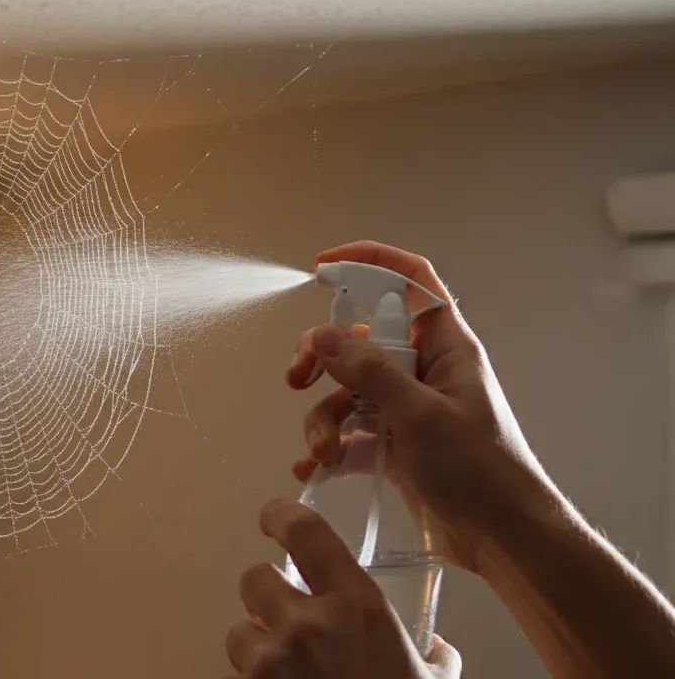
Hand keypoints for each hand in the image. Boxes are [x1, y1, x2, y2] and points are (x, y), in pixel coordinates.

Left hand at [225, 499, 461, 677]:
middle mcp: (308, 624)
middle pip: (254, 578)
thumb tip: (432, 648)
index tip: (274, 517)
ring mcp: (274, 663)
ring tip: (284, 665)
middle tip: (287, 613)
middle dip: (267, 593)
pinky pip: (242, 676)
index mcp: (358, 606)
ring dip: (257, 643)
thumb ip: (429, 652)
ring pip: (239, 631)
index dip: (280, 515)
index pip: (303, 531)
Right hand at [286, 241, 551, 571]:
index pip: (409, 280)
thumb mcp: (421, 417)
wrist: (506, 540)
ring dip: (323, 417)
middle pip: (362, 340)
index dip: (368, 263)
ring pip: (350, 392)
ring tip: (321, 449)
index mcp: (446, 347)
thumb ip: (370, 373)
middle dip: (323, 357)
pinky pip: (352, 433)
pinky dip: (330, 448)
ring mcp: (410, 409)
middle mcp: (426, 371)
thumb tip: (323, 334)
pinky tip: (316, 468)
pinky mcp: (398, 446)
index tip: (322, 268)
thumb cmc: (482, 473)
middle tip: (297, 377)